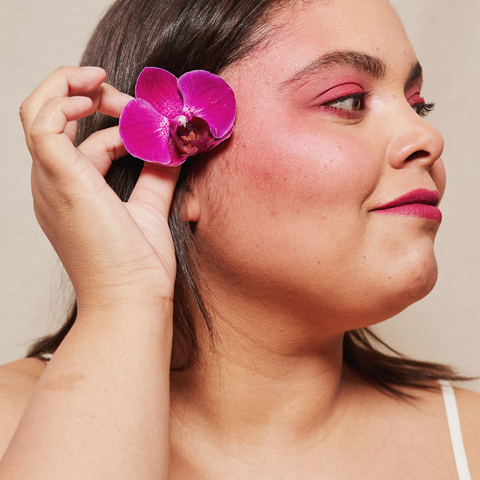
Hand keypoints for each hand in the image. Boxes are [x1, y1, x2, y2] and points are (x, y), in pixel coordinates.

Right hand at [20, 66, 180, 310]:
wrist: (132, 299)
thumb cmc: (138, 266)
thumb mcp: (150, 208)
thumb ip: (158, 176)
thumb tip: (173, 146)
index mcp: (71, 191)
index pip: (78, 139)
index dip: (111, 120)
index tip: (146, 120)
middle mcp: (52, 184)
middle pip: (50, 117)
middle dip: (87, 94)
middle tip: (125, 95)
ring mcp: (50, 181)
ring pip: (37, 112)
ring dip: (73, 88)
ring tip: (109, 84)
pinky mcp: (59, 179)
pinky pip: (42, 122)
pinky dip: (65, 99)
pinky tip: (98, 98)